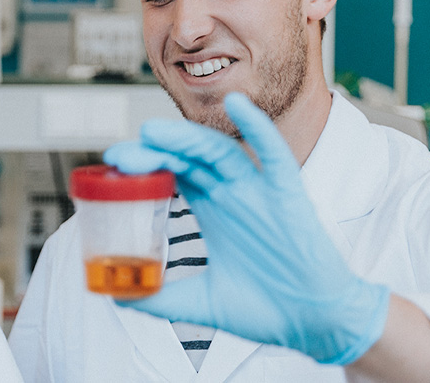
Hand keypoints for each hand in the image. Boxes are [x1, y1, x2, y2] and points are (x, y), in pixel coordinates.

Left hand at [103, 93, 389, 364]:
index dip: (145, 163)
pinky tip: (238, 105)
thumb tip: (118, 297)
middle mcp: (233, 195)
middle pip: (188, 159)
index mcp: (214, 211)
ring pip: (220, 152)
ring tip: (153, 131)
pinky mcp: (289, 195)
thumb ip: (160, 298)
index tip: (112, 164)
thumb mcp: (201, 303)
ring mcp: (260, 192)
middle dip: (154, 151)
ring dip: (187, 137)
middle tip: (118, 155)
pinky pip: (274, 154)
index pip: (173, 173)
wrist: (317, 325)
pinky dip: (258, 128)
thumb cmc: (267, 310)